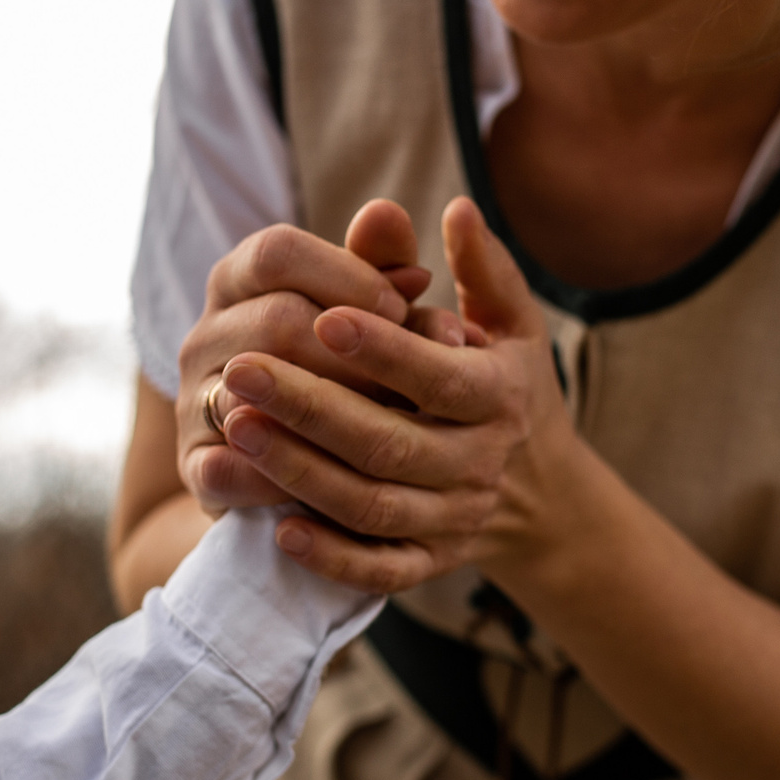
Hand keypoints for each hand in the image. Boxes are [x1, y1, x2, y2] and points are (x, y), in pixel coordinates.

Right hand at [177, 201, 463, 511]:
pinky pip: (231, 466)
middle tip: (411, 375)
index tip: (402, 305)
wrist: (292, 464)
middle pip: (274, 319)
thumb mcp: (367, 312)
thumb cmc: (345, 369)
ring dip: (332, 409)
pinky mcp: (196, 466)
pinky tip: (340, 476)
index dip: (347, 275)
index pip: (276, 250)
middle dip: (353, 348)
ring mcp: (192, 400)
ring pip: (254, 393)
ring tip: (390, 423)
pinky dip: (287, 473)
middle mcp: (205, 333)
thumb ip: (378, 264)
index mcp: (239, 279)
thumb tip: (389, 215)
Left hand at [213, 197, 572, 592]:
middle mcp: (480, 463)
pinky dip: (331, 556)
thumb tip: (457, 209)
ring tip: (235, 428)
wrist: (544, 494)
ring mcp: (454, 520)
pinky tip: (277, 526)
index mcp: (498, 396)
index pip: (436, 374)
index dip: (381, 350)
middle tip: (240, 370)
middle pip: (389, 443)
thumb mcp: (511, 324)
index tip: (320, 316)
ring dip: (300, 473)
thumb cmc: (510, 385)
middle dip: (311, 408)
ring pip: (372, 505)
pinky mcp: (431, 563)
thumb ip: (481, 268)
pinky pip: (380, 570)